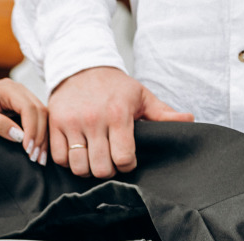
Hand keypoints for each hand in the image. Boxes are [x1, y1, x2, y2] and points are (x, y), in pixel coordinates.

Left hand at [0, 78, 48, 164]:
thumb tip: (18, 135)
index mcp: (6, 88)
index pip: (28, 107)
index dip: (31, 129)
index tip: (28, 150)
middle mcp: (18, 90)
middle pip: (40, 111)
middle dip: (40, 136)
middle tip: (36, 159)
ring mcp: (22, 99)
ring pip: (42, 117)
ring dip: (43, 138)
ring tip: (39, 159)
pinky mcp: (22, 110)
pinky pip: (38, 122)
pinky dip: (40, 137)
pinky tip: (38, 152)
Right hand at [48, 66, 193, 177]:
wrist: (80, 66)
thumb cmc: (113, 86)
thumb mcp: (141, 96)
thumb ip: (163, 113)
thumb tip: (188, 121)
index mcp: (118, 114)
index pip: (123, 158)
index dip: (127, 165)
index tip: (126, 159)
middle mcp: (94, 119)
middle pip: (101, 169)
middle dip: (108, 171)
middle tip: (110, 161)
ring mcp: (72, 123)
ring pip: (79, 167)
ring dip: (88, 169)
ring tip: (93, 158)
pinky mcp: (55, 125)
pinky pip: (61, 159)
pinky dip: (69, 161)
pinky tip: (78, 153)